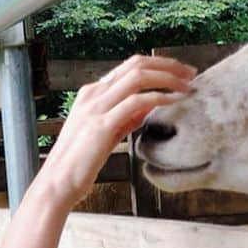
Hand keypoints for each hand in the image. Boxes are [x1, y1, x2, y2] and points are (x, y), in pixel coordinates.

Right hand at [35, 55, 195, 209]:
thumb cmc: (80, 163)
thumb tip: (149, 107)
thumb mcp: (106, 134)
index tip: (180, 75)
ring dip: (168, 78)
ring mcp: (96, 108)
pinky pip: (136, 102)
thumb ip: (125, 118)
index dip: (159, 66)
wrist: (57, 183)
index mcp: (92, 93)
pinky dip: (159, 98)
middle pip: (136, 64)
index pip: (130, 67)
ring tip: (188, 87)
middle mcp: (93, 94)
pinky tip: (174, 103)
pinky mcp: (101, 125)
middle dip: (168, 65)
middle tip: (191, 74)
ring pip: (138, 76)